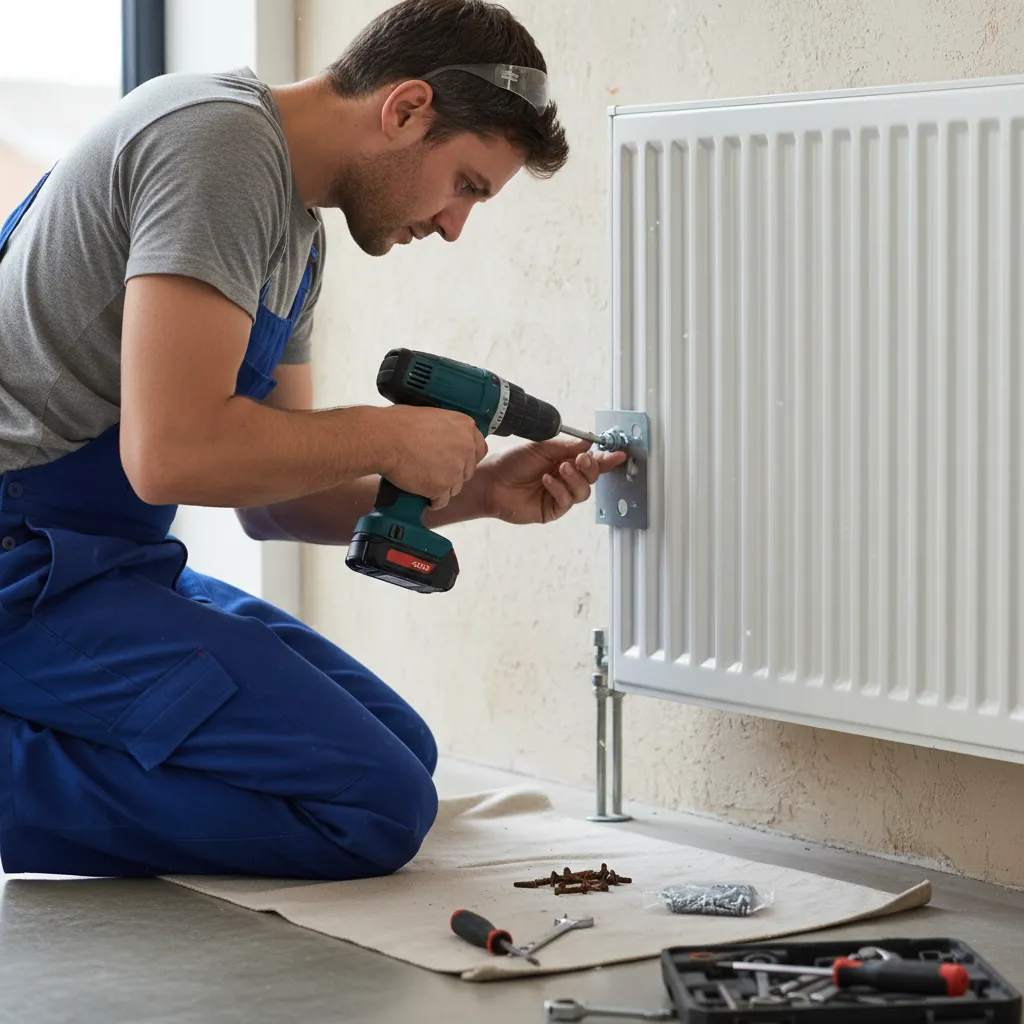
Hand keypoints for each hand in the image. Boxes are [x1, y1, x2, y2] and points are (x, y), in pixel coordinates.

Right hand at [377, 406, 487, 508]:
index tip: (457, 462)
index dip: (467, 458)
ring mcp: (456, 468)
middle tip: (435, 471)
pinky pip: (442, 501)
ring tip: (425, 482)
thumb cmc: (399, 424)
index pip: (479, 449)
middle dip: (454, 474)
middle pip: (468, 471)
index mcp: (465, 426)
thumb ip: (448, 429)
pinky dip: (432, 500)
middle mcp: (466, 447)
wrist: (384, 439)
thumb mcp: (432, 415)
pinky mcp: (442, 486)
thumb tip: (446, 437)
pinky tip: (423, 494)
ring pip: (456, 487)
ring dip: (442, 487)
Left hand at [477, 438, 626, 524]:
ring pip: (584, 491)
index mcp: (564, 459)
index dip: (606, 458)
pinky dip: (560, 489)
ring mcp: (559, 495)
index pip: (591, 460)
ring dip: (576, 479)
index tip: (618, 454)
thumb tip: (589, 441)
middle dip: (591, 467)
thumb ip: (567, 445)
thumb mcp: (541, 447)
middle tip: (581, 459)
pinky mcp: (552, 510)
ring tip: (561, 469)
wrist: (491, 482)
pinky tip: (547, 481)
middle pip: (592, 476)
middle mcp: (565, 478)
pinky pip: (567, 501)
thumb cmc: (512, 462)